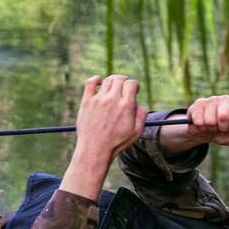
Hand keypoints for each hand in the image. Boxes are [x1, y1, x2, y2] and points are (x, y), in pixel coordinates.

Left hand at [60, 75, 146, 200]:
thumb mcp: (136, 132)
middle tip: (123, 90)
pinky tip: (99, 83)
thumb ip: (142, 116)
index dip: (134, 85)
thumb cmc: (116, 142)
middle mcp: (112, 100)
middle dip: (124, 82)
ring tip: (112, 89)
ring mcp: (98, 100)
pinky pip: (90, 82)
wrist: (95, 149)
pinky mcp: (87, 101)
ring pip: (107, 80)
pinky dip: (96, 79)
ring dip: (112, 82)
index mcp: (126, 106)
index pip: (131, 83)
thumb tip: (139, 104)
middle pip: (120, 79)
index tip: (133, 92)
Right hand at [184, 95, 228, 146]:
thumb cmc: (224, 133)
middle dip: (223, 127)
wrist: (205, 134)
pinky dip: (200, 128)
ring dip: (211, 128)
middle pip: (224, 115)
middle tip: (222, 128)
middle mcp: (224, 100)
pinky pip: (198, 121)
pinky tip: (202, 126)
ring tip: (212, 127)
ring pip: (210, 120)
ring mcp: (210, 101)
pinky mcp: (197, 105)